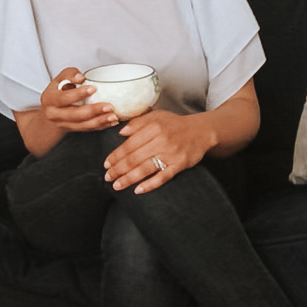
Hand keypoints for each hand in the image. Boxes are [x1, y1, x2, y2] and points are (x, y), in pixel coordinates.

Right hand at [39, 68, 119, 132]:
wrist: (49, 112)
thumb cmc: (57, 92)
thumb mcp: (58, 79)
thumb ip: (69, 74)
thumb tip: (80, 77)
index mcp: (50, 99)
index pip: (64, 98)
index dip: (78, 94)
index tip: (93, 88)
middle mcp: (54, 114)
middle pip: (75, 114)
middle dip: (93, 111)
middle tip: (108, 106)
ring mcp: (63, 124)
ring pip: (83, 125)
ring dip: (100, 121)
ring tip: (113, 116)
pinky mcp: (73, 130)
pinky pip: (88, 129)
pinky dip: (101, 126)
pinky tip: (111, 121)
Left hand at [103, 110, 217, 193]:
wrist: (201, 131)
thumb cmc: (175, 124)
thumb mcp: (156, 116)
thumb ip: (137, 123)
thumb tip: (120, 132)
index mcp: (153, 127)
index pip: (129, 145)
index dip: (116, 156)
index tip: (106, 164)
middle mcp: (161, 140)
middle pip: (134, 158)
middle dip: (118, 169)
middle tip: (108, 177)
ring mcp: (171, 154)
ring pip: (145, 169)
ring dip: (129, 179)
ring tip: (117, 185)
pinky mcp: (180, 165)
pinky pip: (163, 177)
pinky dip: (150, 184)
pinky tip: (138, 190)